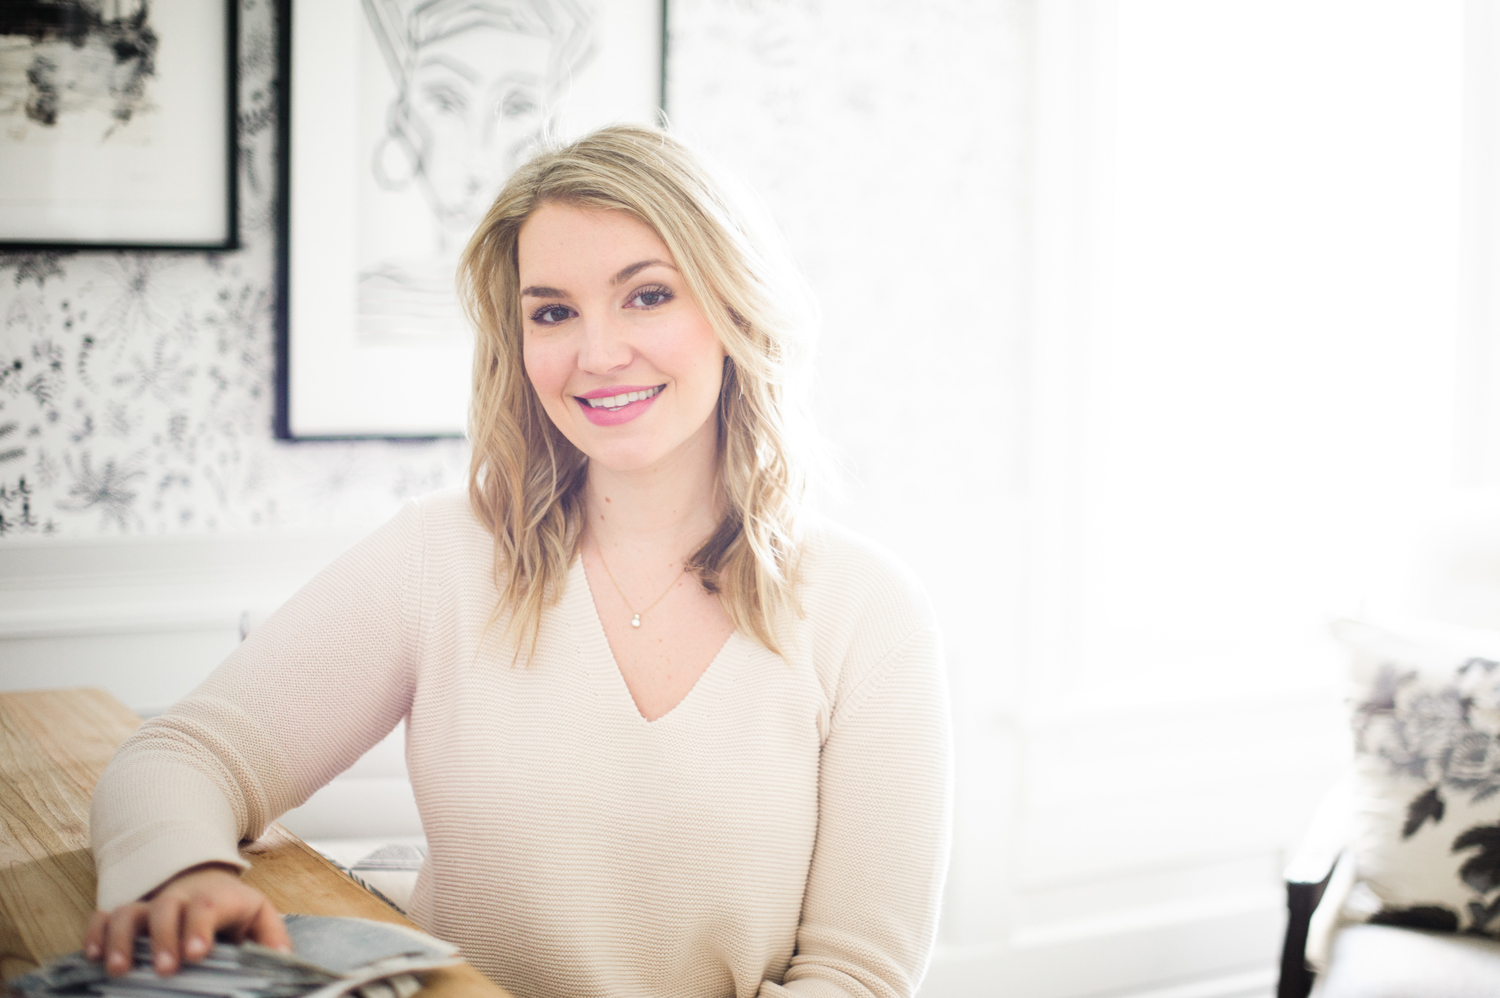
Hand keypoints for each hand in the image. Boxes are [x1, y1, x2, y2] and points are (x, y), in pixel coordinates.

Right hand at [84, 864, 291, 976]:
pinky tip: (92, 958)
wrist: (203, 881)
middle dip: (163, 937)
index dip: (198, 927)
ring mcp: (148, 907)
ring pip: (127, 913)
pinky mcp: (126, 917)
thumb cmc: (231, 908)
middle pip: (164, 908)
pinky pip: (103, 918)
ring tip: (119, 970)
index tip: (195, 953)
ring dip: (121, 939)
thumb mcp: (257, 915)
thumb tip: (284, 959)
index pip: (206, 906)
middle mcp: (177, 899)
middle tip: (166, 969)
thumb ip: (271, 936)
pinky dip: (94, 934)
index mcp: (214, 898)